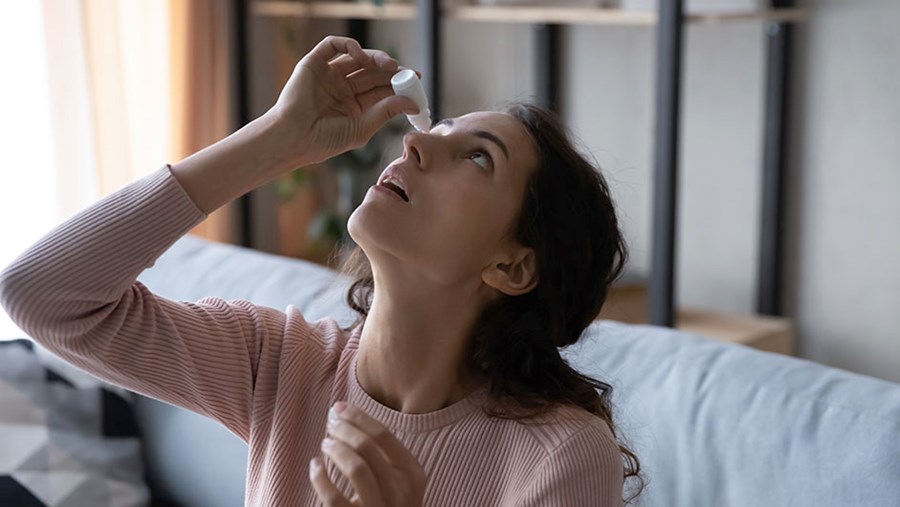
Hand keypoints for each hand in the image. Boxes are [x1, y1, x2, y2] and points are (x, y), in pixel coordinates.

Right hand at [268, 36, 418, 167]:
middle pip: (372, 72)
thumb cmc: (324, 141)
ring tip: (389, 66)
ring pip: (357, 58)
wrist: (294, 138)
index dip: (399, 84)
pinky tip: (362, 57)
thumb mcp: (362, 128)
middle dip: (391, 70)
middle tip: (407, 72)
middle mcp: (342, 88)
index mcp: (354, 106)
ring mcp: (329, 75)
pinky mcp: (314, 63)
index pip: (381, 90)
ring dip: (376, 58)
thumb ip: (386, 112)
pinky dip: (350, 46)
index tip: (416, 81)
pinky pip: (333, 46)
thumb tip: (413, 104)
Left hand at [309, 402, 425, 506]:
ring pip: (355, 467)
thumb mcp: (396, 480)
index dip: (358, 417)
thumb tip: (341, 412)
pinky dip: (320, 477)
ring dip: (335, 449)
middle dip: (344, 429)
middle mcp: (401, 492)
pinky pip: (334, 497)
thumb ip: (380, 452)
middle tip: (330, 424)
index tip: (339, 408)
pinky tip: (315, 466)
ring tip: (325, 444)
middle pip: (367, 446)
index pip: (384, 435)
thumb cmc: (387, 504)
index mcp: (413, 474)